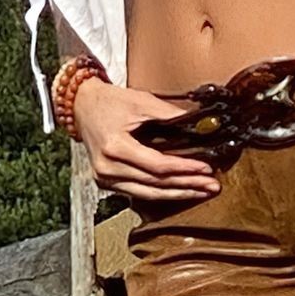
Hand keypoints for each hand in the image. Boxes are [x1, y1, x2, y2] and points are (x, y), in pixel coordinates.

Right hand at [71, 77, 222, 205]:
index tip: (206, 168)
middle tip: (212, 186)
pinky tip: (180, 191)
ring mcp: (104, 178)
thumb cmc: (110, 102)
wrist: (82, 106)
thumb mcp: (141, 101)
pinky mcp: (105, 182)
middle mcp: (107, 168)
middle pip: (155, 183)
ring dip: (177, 194)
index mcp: (114, 147)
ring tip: (201, 192)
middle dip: (187, 185)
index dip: (184, 169)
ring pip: (148, 193)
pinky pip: (138, 193)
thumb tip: (200, 123)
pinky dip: (160, 193)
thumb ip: (170, 114)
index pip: (157, 166)